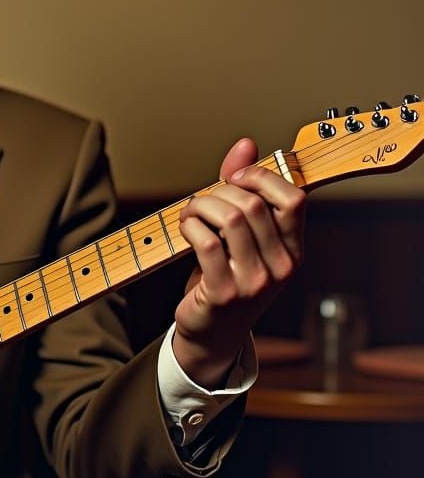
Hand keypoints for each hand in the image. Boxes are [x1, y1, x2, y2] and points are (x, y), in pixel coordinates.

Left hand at [173, 138, 305, 386]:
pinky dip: (190, 225)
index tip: (235, 177)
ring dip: (201, 206)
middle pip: (253, 204)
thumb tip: (245, 144)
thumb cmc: (225, 276)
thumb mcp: (240, 234)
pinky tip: (185, 227)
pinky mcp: (224, 292)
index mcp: (293, 250)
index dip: (261, 177)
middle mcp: (281, 267)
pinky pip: (206, 242)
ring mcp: (255, 282)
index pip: (294, 198)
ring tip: (190, 213)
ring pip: (230, 218)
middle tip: (202, 200)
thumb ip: (243, 188)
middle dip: (219, 191)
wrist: (211, 333)